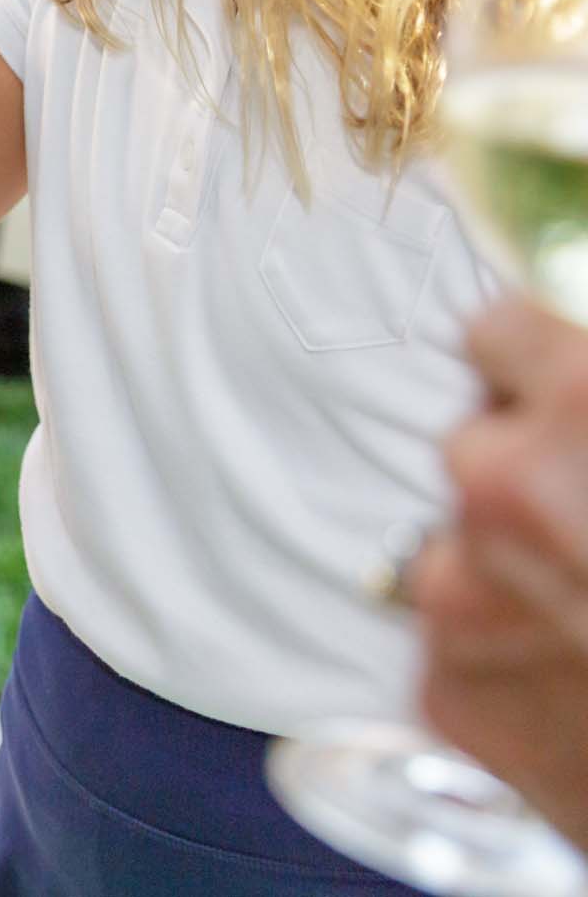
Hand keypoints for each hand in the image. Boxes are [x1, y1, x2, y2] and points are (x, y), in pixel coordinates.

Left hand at [409, 297, 587, 851]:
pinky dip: (513, 654)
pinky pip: (463, 644)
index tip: (556, 396)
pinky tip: (583, 675)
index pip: (492, 335)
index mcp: (579, 403)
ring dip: (514, 570)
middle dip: (527, 476)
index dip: (534, 371)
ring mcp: (459, 592)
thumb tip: (581, 381)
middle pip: (473, 447)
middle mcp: (498, 483)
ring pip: (460, 549)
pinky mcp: (447, 686)